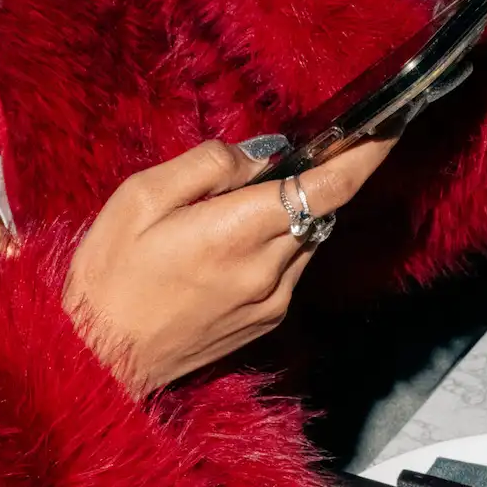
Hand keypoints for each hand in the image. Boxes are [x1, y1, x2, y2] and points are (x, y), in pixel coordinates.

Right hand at [64, 136, 394, 393]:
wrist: (98, 360)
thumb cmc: (109, 276)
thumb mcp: (140, 198)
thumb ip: (207, 167)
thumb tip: (257, 157)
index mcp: (236, 234)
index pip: (326, 188)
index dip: (364, 155)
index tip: (388, 126)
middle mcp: (266, 272)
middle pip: (320, 209)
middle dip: (309, 180)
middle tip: (266, 169)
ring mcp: (270, 302)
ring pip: (306, 238)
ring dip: (288, 215)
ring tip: (232, 215)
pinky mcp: (264, 322)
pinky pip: (290, 268)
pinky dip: (276, 245)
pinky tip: (228, 249)